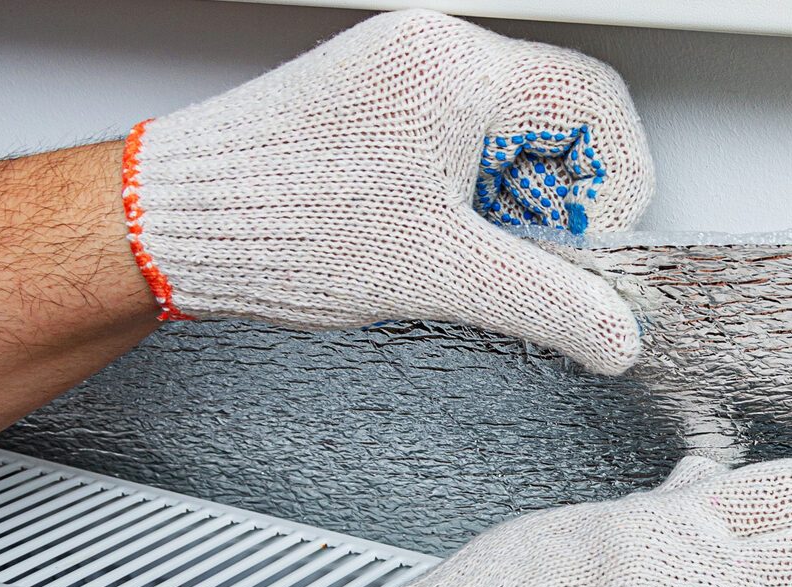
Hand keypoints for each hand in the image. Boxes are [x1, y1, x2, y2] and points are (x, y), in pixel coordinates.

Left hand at [123, 9, 653, 373]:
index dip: (617, 182)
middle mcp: (428, 52)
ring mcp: (396, 70)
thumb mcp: (442, 276)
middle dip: (562, 195)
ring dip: (515, 197)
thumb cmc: (278, 223)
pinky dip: (469, 189)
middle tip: (543, 258)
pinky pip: (455, 133)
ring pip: (504, 127)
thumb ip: (547, 303)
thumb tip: (611, 330)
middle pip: (553, 113)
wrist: (174, 222)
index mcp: (457, 71)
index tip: (600, 241)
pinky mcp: (369, 100)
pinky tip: (438, 238)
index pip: (595, 104)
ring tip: (480, 255)